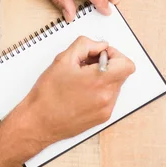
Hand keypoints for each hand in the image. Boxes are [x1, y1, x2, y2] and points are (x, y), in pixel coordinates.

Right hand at [16, 36, 134, 147]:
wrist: (39, 121)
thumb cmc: (47, 94)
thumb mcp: (62, 60)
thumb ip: (85, 45)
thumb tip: (99, 45)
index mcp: (99, 81)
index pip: (126, 64)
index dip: (115, 55)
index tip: (100, 55)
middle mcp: (106, 97)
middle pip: (121, 74)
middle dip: (106, 65)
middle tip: (85, 66)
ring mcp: (106, 109)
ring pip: (114, 85)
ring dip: (102, 78)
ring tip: (81, 80)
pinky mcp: (102, 117)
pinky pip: (108, 98)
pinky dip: (98, 91)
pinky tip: (80, 92)